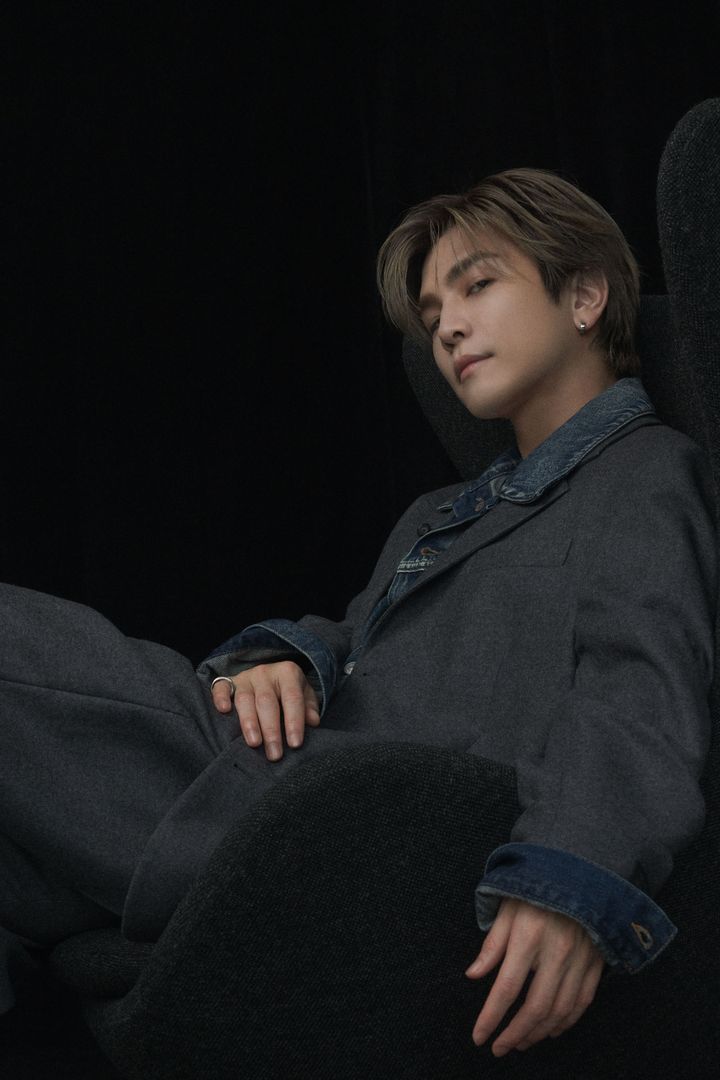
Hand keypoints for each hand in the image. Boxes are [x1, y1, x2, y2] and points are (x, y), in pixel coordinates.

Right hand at [211, 661, 319, 760]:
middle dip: (271, 730)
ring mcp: (245, 677)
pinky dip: (221, 698)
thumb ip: (309, 707)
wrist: (269, 675)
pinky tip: (224, 711)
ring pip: (245, 699)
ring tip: (254, 744)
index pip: (292, 698)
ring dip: (249, 722)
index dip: (294, 721)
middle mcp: (265, 673)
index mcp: (287, 673)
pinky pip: (221, 687)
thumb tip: (313, 722)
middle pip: (267, 701)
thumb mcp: (304, 695)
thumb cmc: (288, 692)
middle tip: (275, 754)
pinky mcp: (228, 681)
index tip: (295, 744)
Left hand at [465, 897, 603, 1056]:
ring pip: (559, 1010)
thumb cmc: (536, 890)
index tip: (479, 1036)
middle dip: (514, 1034)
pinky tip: (550, 1030)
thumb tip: (473, 975)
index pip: (507, 988)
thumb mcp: (508, 907)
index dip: (491, 1017)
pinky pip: (581, 1002)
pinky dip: (566, 1022)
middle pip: (535, 1007)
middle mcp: (556, 952)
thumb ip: (492, 944)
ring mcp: (579, 960)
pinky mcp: (595, 963)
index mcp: (528, 936)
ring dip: (538, 1033)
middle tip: (499, 1048)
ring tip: (520, 1042)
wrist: (581, 875)